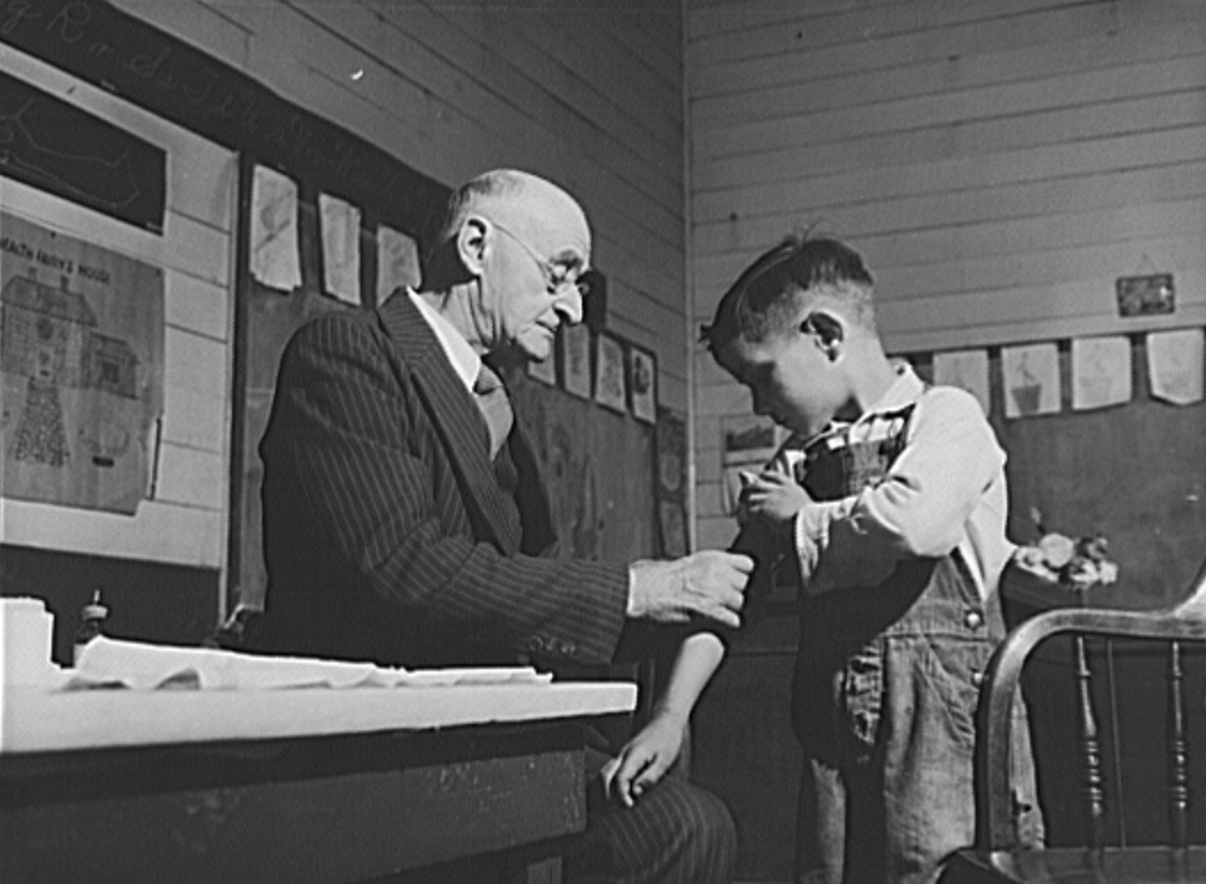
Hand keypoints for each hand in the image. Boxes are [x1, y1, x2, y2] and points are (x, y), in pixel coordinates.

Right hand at [600, 712, 686, 807]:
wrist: (666, 721)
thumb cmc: (667, 740)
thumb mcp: (665, 761)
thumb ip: (650, 777)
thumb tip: (636, 792)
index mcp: (633, 755)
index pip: (620, 778)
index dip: (622, 795)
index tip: (630, 806)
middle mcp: (624, 754)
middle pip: (605, 775)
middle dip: (607, 794)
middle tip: (618, 809)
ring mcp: (623, 754)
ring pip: (606, 772)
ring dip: (608, 788)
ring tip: (618, 804)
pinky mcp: (626, 756)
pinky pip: (613, 770)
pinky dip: (612, 783)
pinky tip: (622, 793)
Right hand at [628, 550, 753, 628]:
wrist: (650, 587)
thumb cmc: (665, 575)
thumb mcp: (693, 561)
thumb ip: (714, 565)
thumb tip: (727, 572)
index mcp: (713, 558)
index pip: (746, 564)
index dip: (743, 573)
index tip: (741, 577)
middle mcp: (716, 572)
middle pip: (743, 584)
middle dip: (736, 590)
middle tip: (727, 594)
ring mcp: (713, 590)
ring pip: (738, 601)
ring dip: (732, 606)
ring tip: (724, 607)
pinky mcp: (707, 608)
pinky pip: (728, 616)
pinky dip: (730, 620)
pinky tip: (731, 621)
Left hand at [741, 470, 811, 523]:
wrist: (807, 523)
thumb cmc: (810, 518)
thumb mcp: (805, 502)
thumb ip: (796, 498)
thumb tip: (795, 502)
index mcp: (790, 486)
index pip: (773, 475)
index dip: (765, 475)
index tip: (760, 478)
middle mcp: (778, 489)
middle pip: (757, 484)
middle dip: (748, 490)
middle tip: (744, 497)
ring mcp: (770, 497)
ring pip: (750, 496)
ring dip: (746, 504)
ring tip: (743, 512)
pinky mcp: (764, 508)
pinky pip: (750, 510)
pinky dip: (746, 516)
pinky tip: (745, 521)